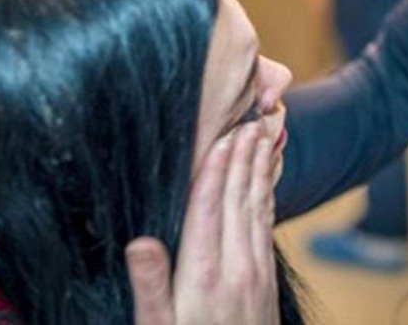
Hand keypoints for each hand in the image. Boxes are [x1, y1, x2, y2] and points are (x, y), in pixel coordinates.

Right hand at [126, 123, 279, 324]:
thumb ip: (150, 286)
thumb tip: (140, 242)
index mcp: (203, 274)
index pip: (209, 208)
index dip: (215, 169)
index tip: (223, 136)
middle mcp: (235, 267)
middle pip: (239, 200)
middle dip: (244, 158)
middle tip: (250, 121)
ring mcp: (255, 273)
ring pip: (258, 209)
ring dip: (260, 171)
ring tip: (264, 138)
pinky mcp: (266, 281)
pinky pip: (267, 228)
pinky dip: (267, 197)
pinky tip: (266, 183)